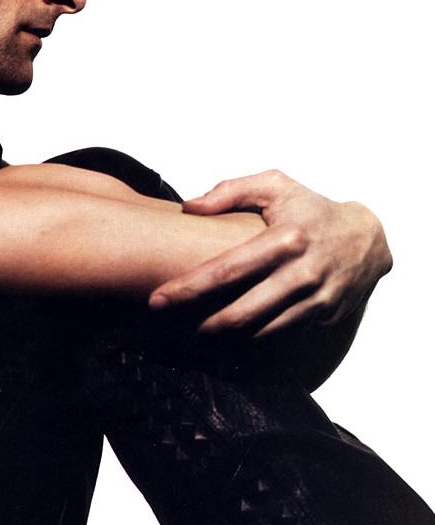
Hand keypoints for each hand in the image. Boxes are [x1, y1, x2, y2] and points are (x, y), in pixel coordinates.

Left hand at [148, 169, 392, 336]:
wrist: (368, 238)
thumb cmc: (311, 209)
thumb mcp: (275, 186)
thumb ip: (229, 191)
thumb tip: (188, 207)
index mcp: (285, 239)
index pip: (226, 270)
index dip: (188, 289)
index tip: (157, 300)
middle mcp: (301, 273)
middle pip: (239, 312)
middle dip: (199, 324)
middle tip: (169, 324)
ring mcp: (314, 300)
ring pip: (258, 331)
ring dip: (222, 337)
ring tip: (191, 331)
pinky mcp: (322, 317)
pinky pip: (278, 335)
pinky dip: (249, 339)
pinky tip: (226, 336)